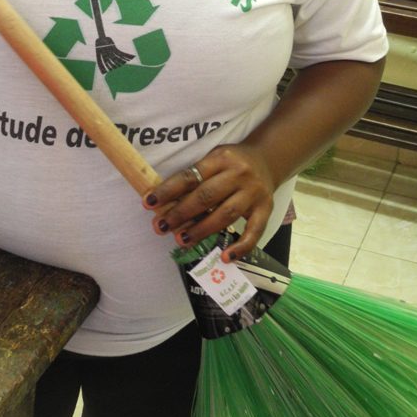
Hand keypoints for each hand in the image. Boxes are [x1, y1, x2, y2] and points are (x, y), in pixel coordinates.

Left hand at [143, 141, 274, 261]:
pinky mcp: (266, 209)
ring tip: (182, 240)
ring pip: (225, 215)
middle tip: (161, 227)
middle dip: (181, 213)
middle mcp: (239, 174)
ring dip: (202, 230)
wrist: (267, 159)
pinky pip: (254, 232)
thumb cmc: (232, 162)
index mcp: (221, 158)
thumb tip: (164, 202)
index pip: (190, 176)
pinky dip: (241, 247)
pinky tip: (225, 257)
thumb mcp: (213, 159)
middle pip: (206, 197)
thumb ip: (194, 177)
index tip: (149, 203)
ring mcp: (254, 193)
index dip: (168, 190)